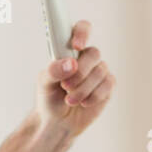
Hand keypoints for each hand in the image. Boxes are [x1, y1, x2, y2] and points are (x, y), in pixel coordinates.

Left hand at [36, 20, 115, 136]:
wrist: (57, 121)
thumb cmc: (49, 98)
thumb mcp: (44, 84)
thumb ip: (53, 71)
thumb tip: (71, 63)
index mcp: (70, 50)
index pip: (81, 29)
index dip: (82, 33)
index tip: (76, 46)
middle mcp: (87, 58)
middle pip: (94, 53)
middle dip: (80, 72)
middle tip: (65, 86)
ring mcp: (99, 71)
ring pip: (100, 72)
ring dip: (83, 89)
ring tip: (69, 100)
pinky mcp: (107, 86)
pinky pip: (107, 85)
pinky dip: (93, 96)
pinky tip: (83, 103)